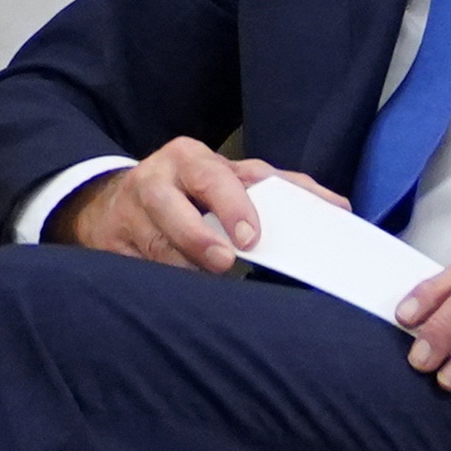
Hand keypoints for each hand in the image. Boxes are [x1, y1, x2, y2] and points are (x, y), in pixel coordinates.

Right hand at [63, 138, 296, 275]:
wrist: (111, 203)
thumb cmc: (188, 193)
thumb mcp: (225, 181)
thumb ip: (276, 191)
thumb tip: (339, 209)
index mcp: (191, 158)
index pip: (216, 176)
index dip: (235, 205)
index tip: (252, 236)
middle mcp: (157, 179)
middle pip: (173, 204)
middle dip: (200, 235)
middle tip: (225, 260)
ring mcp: (130, 211)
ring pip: (157, 244)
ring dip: (185, 265)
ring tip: (205, 277)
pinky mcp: (111, 241)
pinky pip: (139, 267)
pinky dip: (161, 280)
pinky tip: (177, 292)